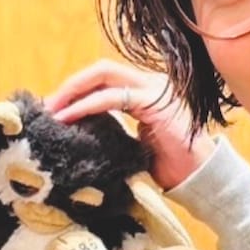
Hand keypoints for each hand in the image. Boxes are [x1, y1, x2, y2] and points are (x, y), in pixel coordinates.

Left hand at [44, 59, 213, 189]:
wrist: (201, 178)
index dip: (78, 89)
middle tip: (47, 107)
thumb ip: (113, 128)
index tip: (55, 108)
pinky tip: (69, 117)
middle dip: (70, 86)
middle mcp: (151, 82)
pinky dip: (86, 105)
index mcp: (147, 89)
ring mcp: (154, 88)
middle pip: (101, 71)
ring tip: (52, 112)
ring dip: (72, 92)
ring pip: (104, 75)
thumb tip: (79, 130)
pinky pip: (111, 97)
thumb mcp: (134, 141)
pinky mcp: (154, 102)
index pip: (105, 79)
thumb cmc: (171, 165)